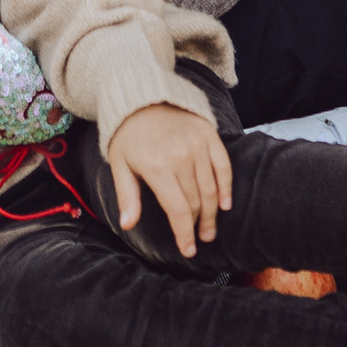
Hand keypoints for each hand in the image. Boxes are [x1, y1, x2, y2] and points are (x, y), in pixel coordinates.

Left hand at [104, 101, 234, 257]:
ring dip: (213, 213)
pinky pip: (223, 166)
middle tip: (200, 240)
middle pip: (196, 202)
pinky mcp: (208, 134)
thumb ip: (127, 195)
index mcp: (156, 166)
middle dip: (198, 225)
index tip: (188, 251)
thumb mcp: (119, 164)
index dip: (185, 234)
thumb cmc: (128, 135)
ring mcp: (197, 144)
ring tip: (210, 229)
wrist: (141, 96)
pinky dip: (226, 187)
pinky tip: (225, 204)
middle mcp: (180, 156)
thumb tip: (127, 225)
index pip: (178, 210)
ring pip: (210, 188)